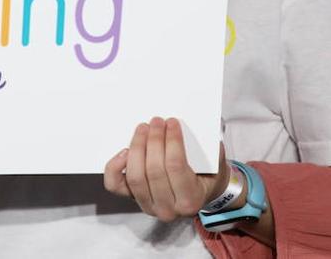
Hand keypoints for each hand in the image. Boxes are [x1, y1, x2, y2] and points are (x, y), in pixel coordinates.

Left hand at [103, 117, 229, 221]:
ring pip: (135, 176)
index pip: (176, 166)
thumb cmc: (207, 176)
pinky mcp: (132, 199)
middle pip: (153, 170)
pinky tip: (125, 150)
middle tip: (157, 122)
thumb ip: (210, 148)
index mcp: (190, 200)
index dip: (172, 140)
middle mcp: (167, 208)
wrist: (199, 194)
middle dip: (154, 140)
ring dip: (137, 147)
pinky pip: (115, 184)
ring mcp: (147, 205)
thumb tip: (197, 125)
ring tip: (143, 129)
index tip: (172, 123)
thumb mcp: (215, 164)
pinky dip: (114, 166)